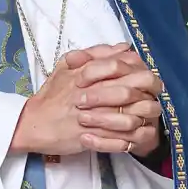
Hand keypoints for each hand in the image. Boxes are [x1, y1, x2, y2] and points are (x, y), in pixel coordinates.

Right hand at [9, 43, 162, 158]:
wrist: (32, 123)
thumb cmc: (52, 95)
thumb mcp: (67, 66)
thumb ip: (95, 54)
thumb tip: (125, 47)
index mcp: (84, 74)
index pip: (120, 66)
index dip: (141, 71)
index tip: (150, 76)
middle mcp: (88, 94)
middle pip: (128, 91)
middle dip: (147, 94)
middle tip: (155, 96)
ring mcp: (90, 118)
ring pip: (128, 118)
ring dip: (142, 117)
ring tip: (148, 115)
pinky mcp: (89, 139)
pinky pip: (118, 141)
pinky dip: (130, 138)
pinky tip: (136, 135)